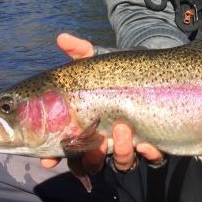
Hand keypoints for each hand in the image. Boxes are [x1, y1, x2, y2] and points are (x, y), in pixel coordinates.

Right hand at [41, 33, 163, 171]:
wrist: (151, 74)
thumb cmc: (116, 73)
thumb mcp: (97, 62)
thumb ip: (80, 52)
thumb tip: (62, 37)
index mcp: (85, 128)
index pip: (65, 149)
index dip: (54, 157)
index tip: (48, 160)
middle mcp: (106, 142)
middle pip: (91, 164)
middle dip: (90, 159)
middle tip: (94, 145)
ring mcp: (130, 145)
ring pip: (120, 163)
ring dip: (120, 152)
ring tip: (123, 128)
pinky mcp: (153, 144)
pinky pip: (151, 159)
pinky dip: (149, 155)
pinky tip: (147, 144)